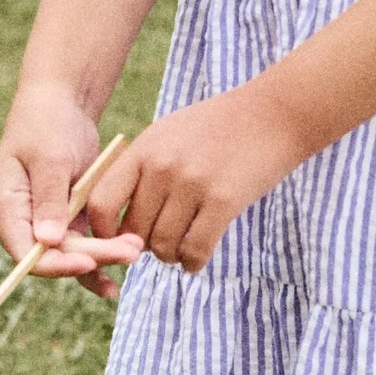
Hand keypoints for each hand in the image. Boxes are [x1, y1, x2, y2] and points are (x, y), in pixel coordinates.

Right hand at [0, 84, 134, 302]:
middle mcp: (24, 220)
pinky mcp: (69, 215)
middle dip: (91, 257)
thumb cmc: (47, 122)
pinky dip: (105, 248)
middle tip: (130, 252)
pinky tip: (128, 255)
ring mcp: (47, 219)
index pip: (25, 252)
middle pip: (54, 255)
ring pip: (73, 252)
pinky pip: (85, 242)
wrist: (61, 100)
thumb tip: (48, 242)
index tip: (88, 261)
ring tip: (136, 251)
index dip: (55, 264)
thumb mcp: (50, 159)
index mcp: (7, 207)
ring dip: (103, 255)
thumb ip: (49, 200)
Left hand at [87, 84, 312, 273]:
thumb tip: (119, 218)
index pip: (101, 202)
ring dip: (170, 256)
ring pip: (163, 245)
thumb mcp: (169, 134)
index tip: (117, 240)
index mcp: (144, 149)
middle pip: (134, 230)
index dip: (103, 231)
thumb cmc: (219, 126)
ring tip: (180, 250)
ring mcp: (193, 184)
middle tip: (159, 246)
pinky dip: (193, 262)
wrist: (275, 112)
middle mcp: (163, 166)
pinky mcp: (224, 201)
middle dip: (143, 247)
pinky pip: (195, 249)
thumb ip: (142, 169)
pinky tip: (196, 258)